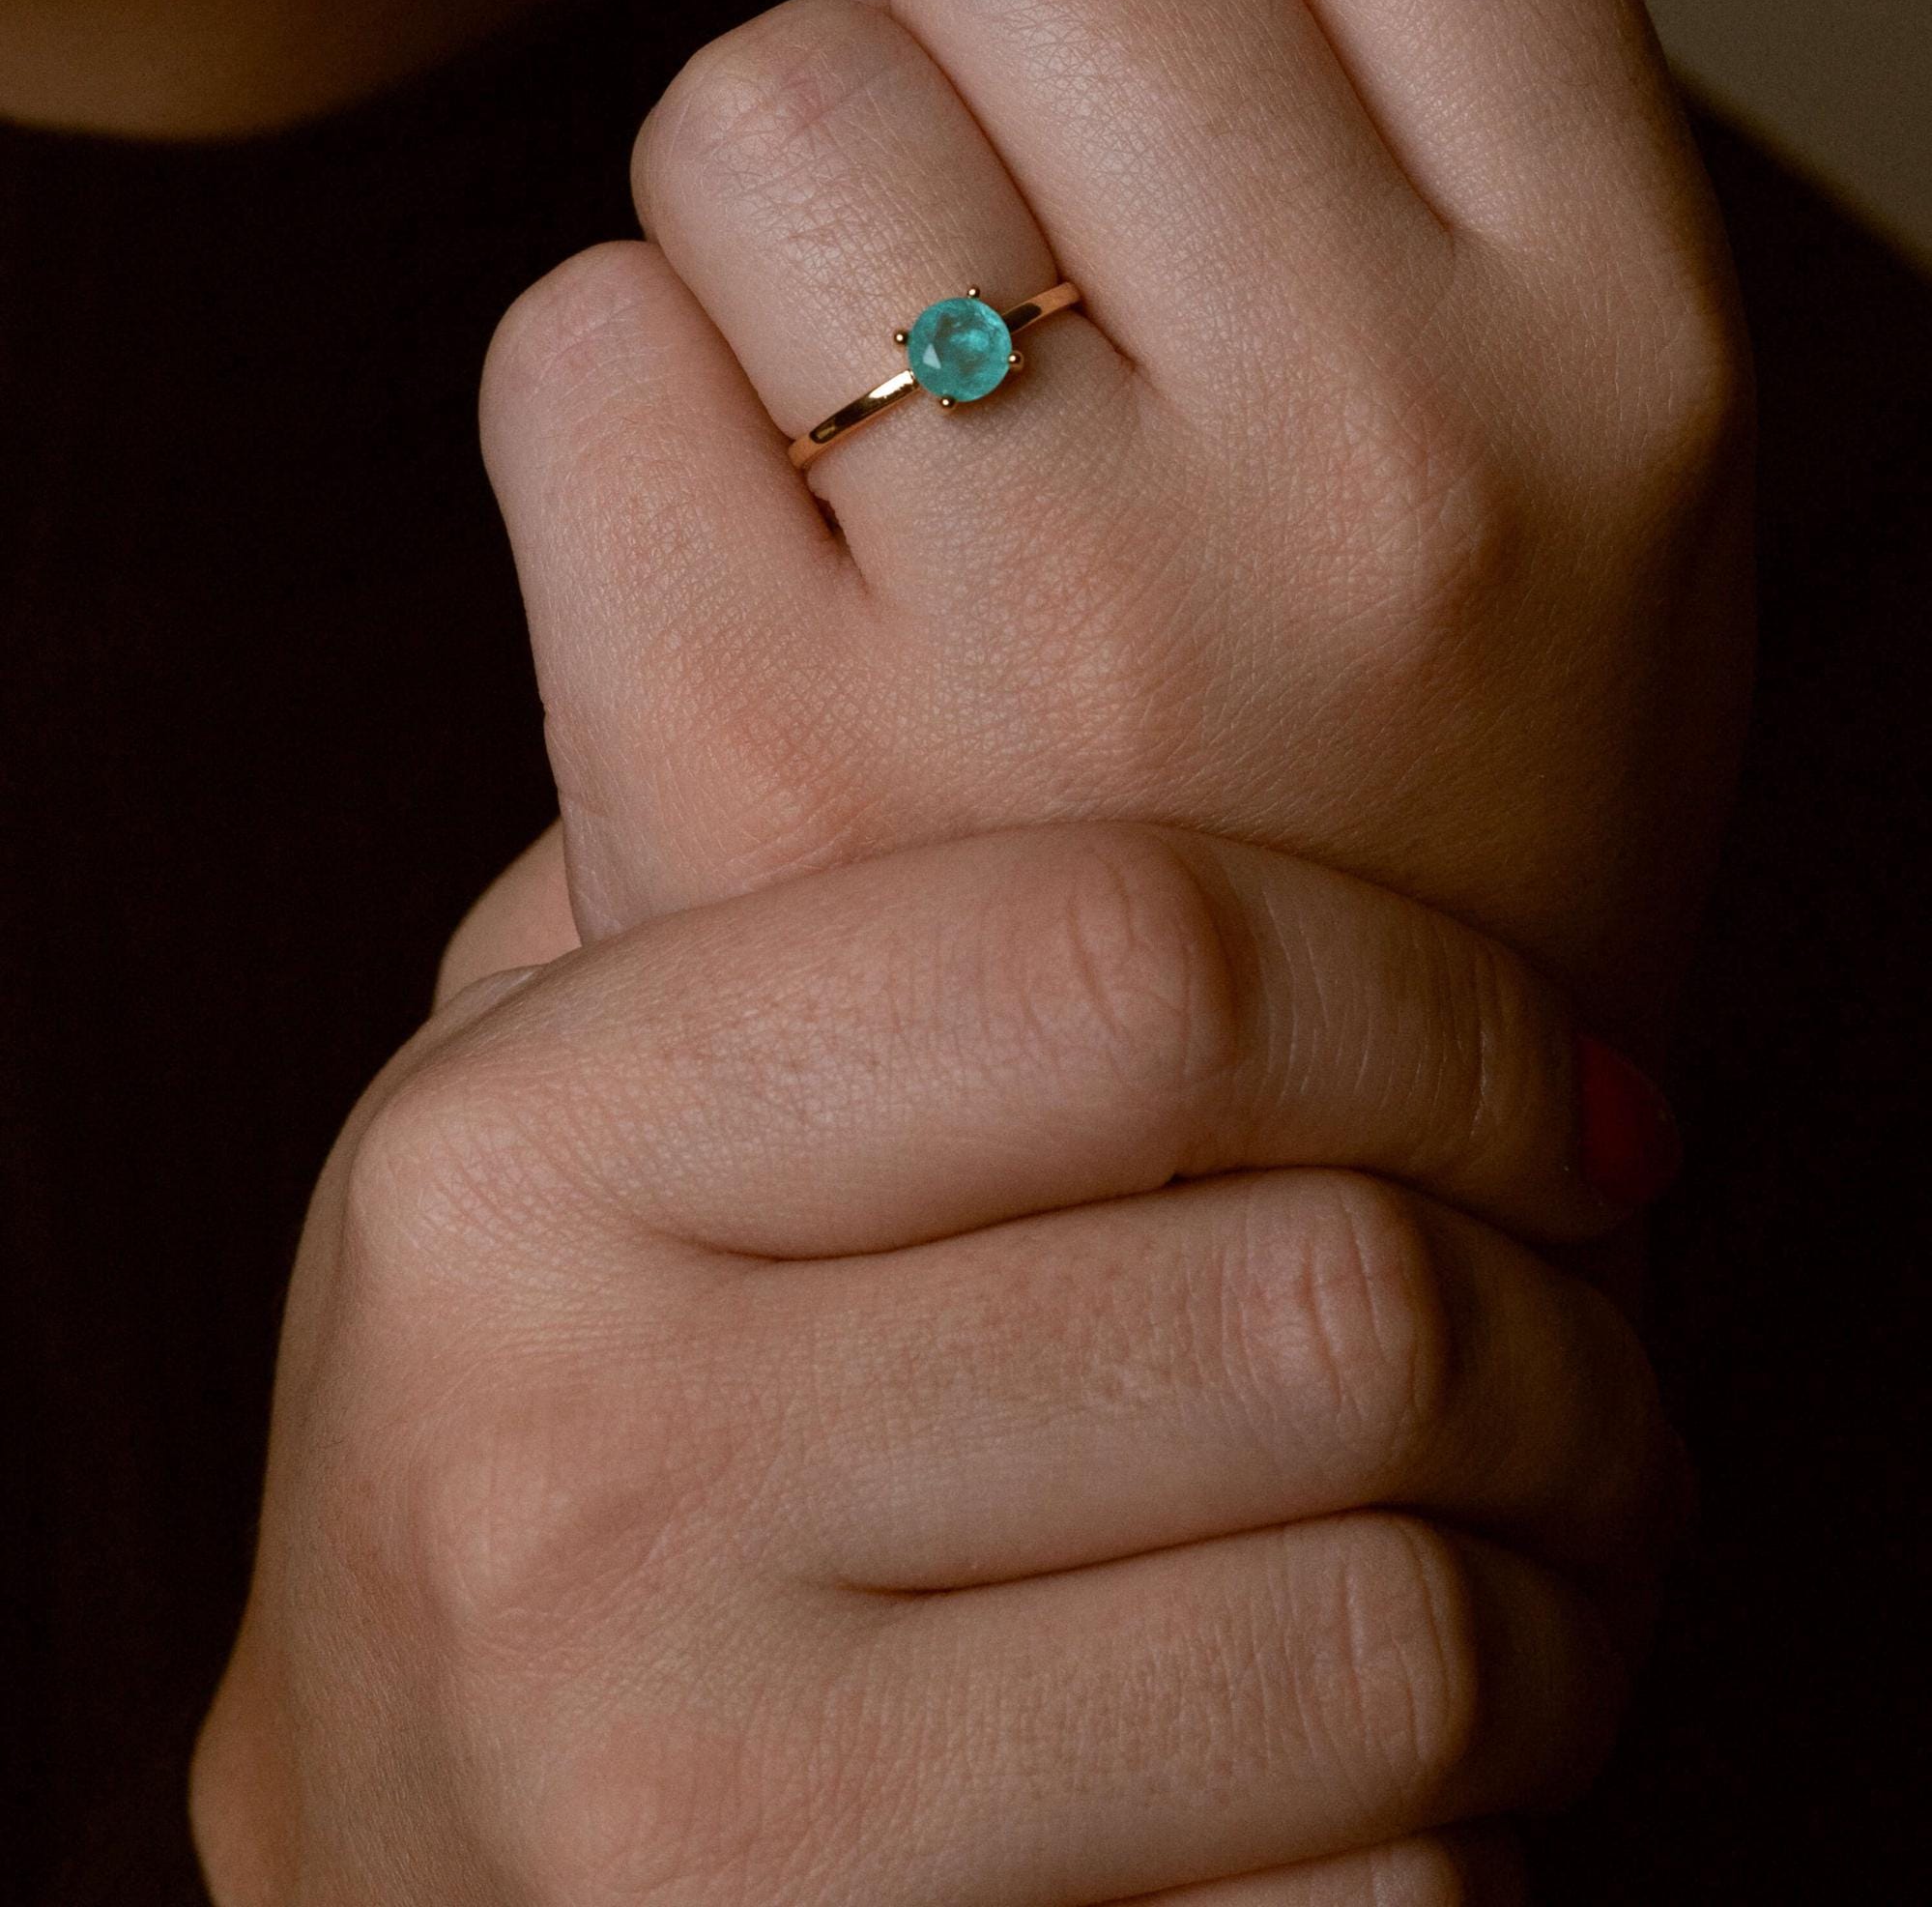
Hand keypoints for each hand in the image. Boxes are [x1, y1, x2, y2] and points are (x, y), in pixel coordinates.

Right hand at [194, 823, 1682, 1905]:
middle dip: (1584, 1341)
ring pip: (1392, 1627)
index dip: (1449, 1010)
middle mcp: (560, 1462)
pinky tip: (1415, 1767)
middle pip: (1320, 1307)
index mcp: (515, 1152)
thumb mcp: (571, 1138)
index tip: (1584, 1097)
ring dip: (1580, 1596)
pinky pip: (1365, 1903)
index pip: (1126, 961)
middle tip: (1613, 1352)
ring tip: (1567, 1562)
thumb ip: (762, 897)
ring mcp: (686, 1799)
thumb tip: (1179, 680)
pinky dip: (1474, 1832)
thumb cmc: (563, 1442)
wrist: (386, 1878)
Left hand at [482, 0, 1751, 1045]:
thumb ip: (1421, 99)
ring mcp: (1073, 626)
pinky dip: (609, 396)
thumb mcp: (1574, 445)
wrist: (1263, 1234)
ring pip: (763, 90)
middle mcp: (1396, 464)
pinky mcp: (760, 764)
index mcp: (1631, 345)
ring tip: (869, 406)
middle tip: (981, 206)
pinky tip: (741, 548)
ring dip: (767, 197)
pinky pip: (569, 340)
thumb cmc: (1394, 779)